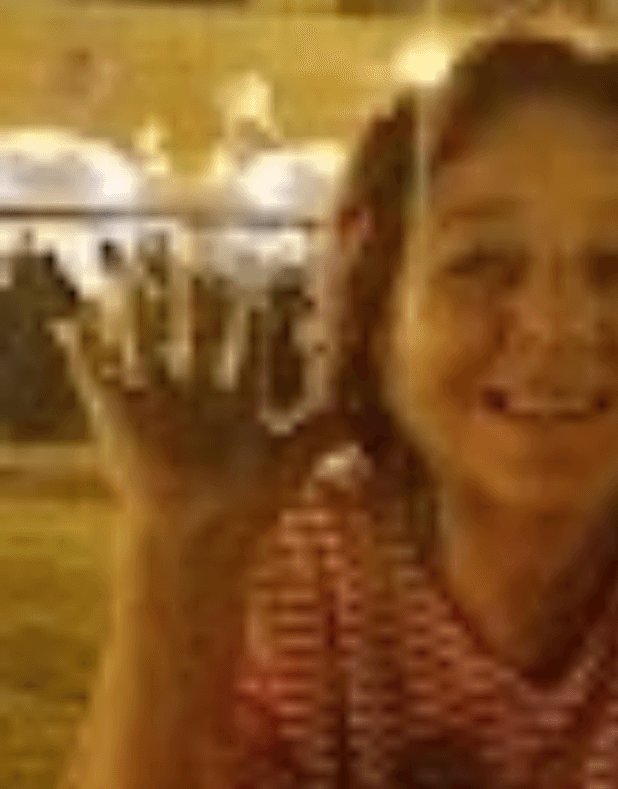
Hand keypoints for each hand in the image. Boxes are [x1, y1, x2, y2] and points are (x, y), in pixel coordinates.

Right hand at [52, 244, 354, 567]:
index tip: (259, 275)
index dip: (252, 312)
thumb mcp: (296, 458)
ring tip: (136, 262)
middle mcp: (195, 395)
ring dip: (142, 304)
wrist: (198, 541)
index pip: (245, 344)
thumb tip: (375, 408)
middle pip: (197, 331)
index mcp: (234, 400)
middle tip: (196, 247)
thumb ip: (331, 430)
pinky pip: (97, 375)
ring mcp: (156, 403)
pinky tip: (72, 319)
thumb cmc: (250, 506)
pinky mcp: (118, 416)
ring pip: (149, 339)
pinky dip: (81, 350)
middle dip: (197, 293)